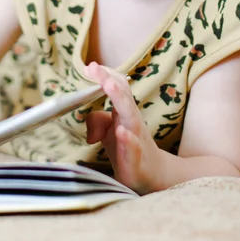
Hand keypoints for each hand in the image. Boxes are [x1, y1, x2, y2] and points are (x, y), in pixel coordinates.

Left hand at [85, 61, 160, 193]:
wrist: (151, 174)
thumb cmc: (127, 147)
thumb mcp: (106, 132)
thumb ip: (95, 121)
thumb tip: (88, 122)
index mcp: (125, 110)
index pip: (118, 86)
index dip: (105, 75)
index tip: (90, 66)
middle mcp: (132, 120)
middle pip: (122, 96)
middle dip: (109, 80)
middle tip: (95, 68)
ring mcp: (136, 138)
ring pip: (130, 116)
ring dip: (119, 100)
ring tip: (108, 86)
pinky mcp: (136, 159)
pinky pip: (133, 147)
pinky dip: (128, 139)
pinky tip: (120, 131)